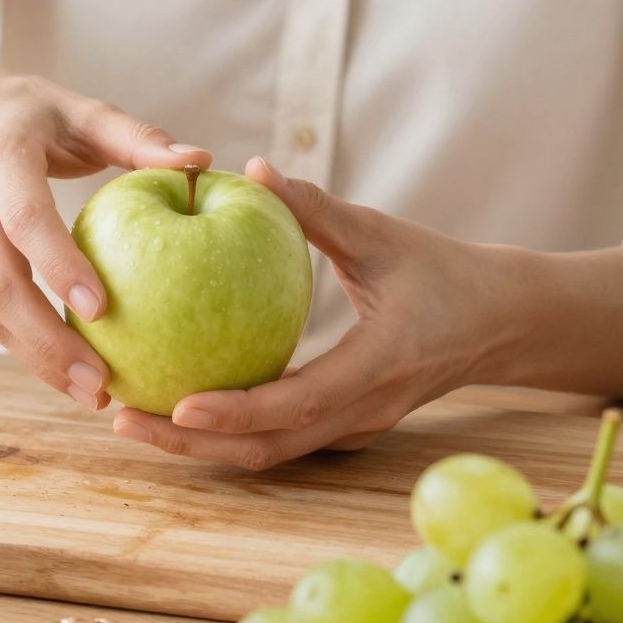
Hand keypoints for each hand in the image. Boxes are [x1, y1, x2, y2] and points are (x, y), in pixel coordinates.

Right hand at [0, 57, 209, 409]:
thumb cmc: (24, 112)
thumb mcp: (76, 109)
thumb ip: (135, 136)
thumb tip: (199, 160)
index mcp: (0, 157)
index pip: (26, 220)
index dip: (58, 266)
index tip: (101, 309)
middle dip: (47, 342)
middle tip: (100, 384)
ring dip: (36, 359)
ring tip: (91, 394)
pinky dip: (23, 348)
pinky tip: (67, 373)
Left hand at [112, 158, 493, 469]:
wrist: (501, 323)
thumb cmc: (443, 270)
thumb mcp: (383, 232)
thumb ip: (317, 206)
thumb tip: (250, 167)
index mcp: (379, 364)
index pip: (299, 402)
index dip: (236, 411)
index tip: (178, 403)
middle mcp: (363, 410)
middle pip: (268, 448)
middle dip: (191, 445)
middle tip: (121, 419)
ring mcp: (354, 427)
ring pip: (269, 454)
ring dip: (201, 447)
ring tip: (131, 420)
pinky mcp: (344, 426)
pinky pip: (278, 440)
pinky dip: (226, 434)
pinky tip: (174, 408)